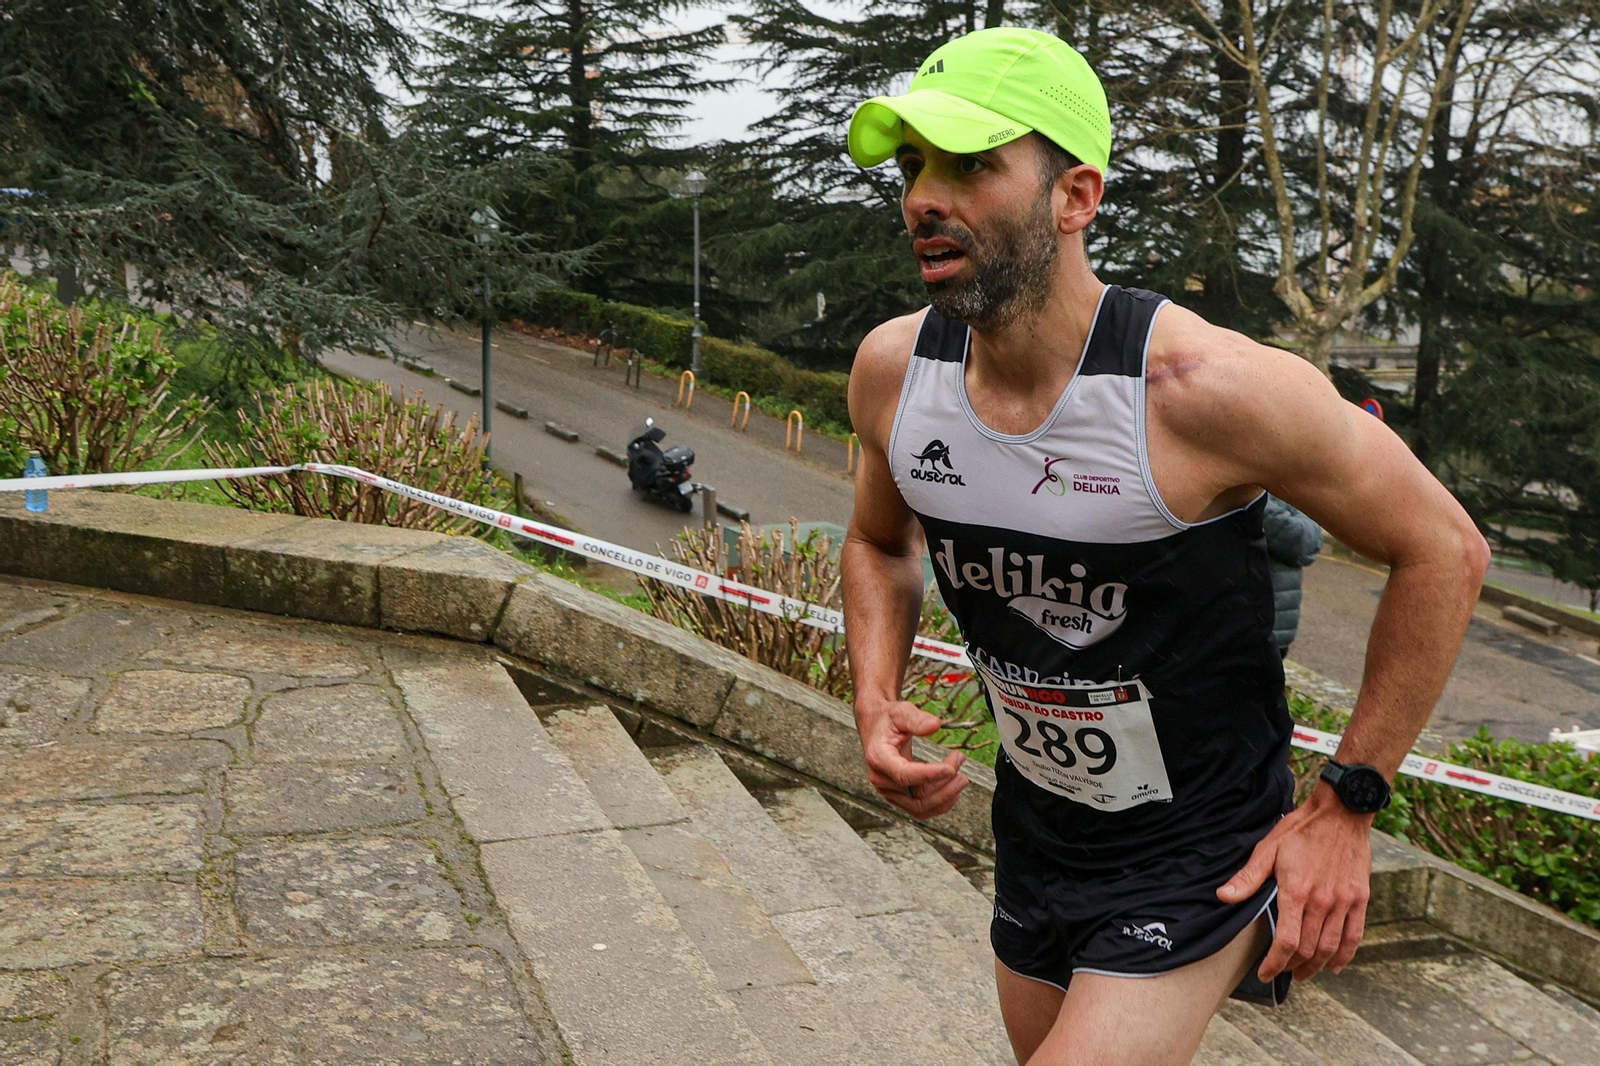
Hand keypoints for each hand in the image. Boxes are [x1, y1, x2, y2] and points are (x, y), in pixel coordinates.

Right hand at [854, 697, 968, 819]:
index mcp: (878, 758)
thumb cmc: (888, 720)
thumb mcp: (901, 711)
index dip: (929, 775)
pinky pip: (920, 809)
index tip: (950, 769)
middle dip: (944, 786)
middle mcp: (881, 779)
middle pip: (915, 797)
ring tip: (962, 778)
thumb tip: (935, 725)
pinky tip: (953, 789)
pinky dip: (939, 803)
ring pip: (920, 808)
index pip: (904, 775)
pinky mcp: (898, 796)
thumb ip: (916, 719)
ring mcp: (889, 791)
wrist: (877, 728)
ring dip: (945, 797)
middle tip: (960, 763)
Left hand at [1217, 783, 1372, 981]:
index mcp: (1296, 891)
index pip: (1286, 942)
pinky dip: (1344, 955)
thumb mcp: (1268, 849)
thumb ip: (1248, 878)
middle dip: (1292, 966)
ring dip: (1315, 965)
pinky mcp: (1360, 898)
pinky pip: (1354, 935)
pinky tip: (1334, 965)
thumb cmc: (1301, 830)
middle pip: (1307, 949)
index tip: (1266, 973)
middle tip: (1281, 972)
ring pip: (1330, 947)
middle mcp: (1322, 901)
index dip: (1275, 964)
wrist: (1340, 813)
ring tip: (1303, 972)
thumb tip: (1223, 896)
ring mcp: (1344, 902)